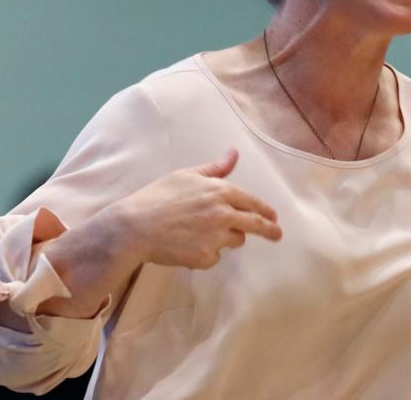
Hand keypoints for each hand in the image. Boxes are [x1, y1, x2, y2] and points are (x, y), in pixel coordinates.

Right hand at [108, 150, 282, 269]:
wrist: (134, 227)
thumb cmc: (157, 197)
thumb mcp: (186, 175)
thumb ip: (215, 168)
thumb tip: (234, 153)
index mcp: (221, 191)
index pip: (253, 202)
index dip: (265, 210)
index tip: (273, 217)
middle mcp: (223, 214)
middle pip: (256, 225)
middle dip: (270, 230)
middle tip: (277, 234)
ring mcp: (216, 237)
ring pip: (235, 240)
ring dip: (228, 238)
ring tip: (201, 232)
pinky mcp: (205, 257)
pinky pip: (214, 257)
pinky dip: (206, 253)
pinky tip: (187, 245)